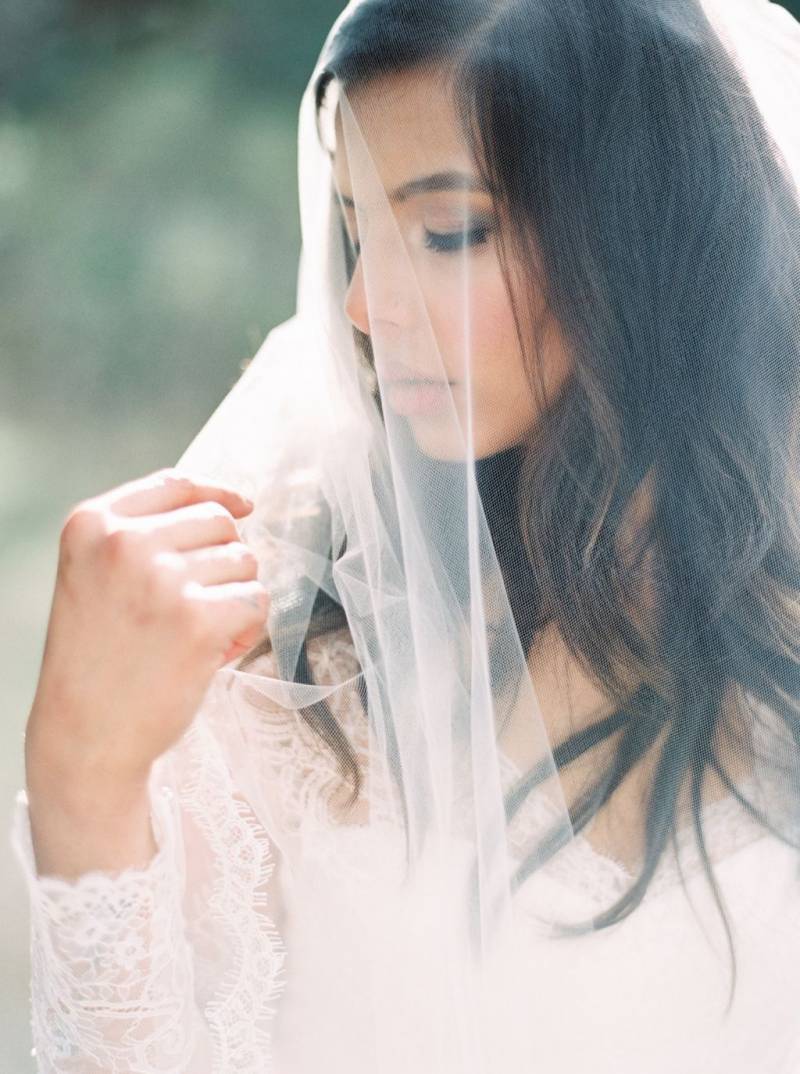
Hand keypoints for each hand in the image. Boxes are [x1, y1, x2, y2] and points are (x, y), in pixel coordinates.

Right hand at [25, 467, 269, 786]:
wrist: (84, 737)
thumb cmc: (99, 658)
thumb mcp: (95, 576)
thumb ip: (145, 534)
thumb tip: (232, 505)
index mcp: (91, 525)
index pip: (176, 484)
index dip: (217, 494)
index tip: (243, 507)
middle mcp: (123, 542)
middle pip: (219, 522)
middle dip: (223, 562)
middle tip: (197, 607)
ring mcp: (162, 579)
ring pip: (243, 561)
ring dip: (235, 598)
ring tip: (198, 635)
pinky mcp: (198, 619)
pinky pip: (256, 601)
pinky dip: (248, 629)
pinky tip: (217, 653)